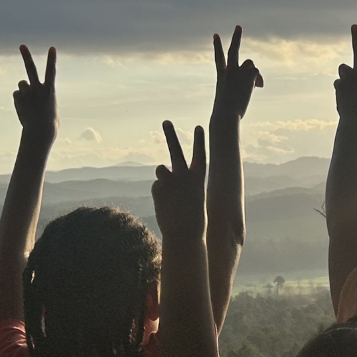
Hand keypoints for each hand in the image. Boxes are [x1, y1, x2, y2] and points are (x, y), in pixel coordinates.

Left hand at [14, 46, 57, 141]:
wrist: (39, 131)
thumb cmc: (49, 123)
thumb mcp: (51, 109)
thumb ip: (43, 98)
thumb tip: (35, 97)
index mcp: (50, 90)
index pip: (52, 71)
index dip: (52, 59)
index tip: (52, 48)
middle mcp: (37, 89)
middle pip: (31, 69)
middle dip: (26, 56)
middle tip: (22, 46)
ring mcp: (26, 93)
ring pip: (21, 84)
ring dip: (24, 88)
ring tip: (28, 101)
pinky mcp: (17, 98)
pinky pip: (16, 95)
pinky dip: (19, 99)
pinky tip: (23, 108)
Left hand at [152, 122, 206, 243]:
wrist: (184, 235)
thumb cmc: (193, 220)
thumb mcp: (193, 198)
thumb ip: (181, 183)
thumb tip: (163, 172)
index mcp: (198, 178)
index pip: (200, 155)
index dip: (199, 141)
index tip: (198, 126)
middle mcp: (184, 175)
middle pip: (176, 150)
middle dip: (170, 135)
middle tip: (166, 121)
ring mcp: (170, 180)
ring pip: (160, 169)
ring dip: (162, 176)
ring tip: (168, 192)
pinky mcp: (157, 187)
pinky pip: (156, 186)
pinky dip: (159, 194)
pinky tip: (165, 205)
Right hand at [212, 26, 262, 120]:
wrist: (226, 115)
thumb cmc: (225, 114)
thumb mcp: (229, 100)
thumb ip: (238, 89)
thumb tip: (255, 83)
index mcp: (221, 76)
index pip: (219, 58)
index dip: (217, 46)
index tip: (216, 35)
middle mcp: (229, 71)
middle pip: (234, 50)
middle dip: (236, 37)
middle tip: (239, 27)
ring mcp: (238, 72)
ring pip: (250, 64)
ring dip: (253, 73)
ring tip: (254, 85)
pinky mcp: (248, 76)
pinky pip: (257, 72)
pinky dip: (259, 80)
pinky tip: (258, 88)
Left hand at [334, 25, 356, 117]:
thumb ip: (356, 86)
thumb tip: (340, 81)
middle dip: (356, 37)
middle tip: (354, 25)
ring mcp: (351, 77)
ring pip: (343, 68)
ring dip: (343, 77)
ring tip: (348, 91)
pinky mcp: (340, 82)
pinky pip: (337, 83)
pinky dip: (340, 92)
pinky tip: (344, 100)